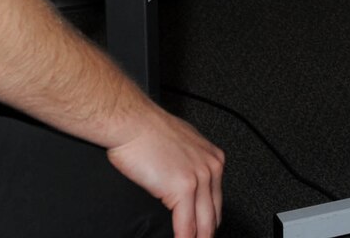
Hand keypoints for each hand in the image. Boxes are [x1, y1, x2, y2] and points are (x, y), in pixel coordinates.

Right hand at [108, 109, 225, 237]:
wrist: (133, 123)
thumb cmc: (148, 132)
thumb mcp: (181, 147)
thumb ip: (189, 166)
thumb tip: (183, 186)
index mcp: (213, 159)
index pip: (216, 201)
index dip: (209, 221)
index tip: (202, 233)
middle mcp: (212, 168)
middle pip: (214, 215)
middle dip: (205, 234)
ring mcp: (200, 178)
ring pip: (204, 224)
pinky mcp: (183, 187)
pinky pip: (186, 225)